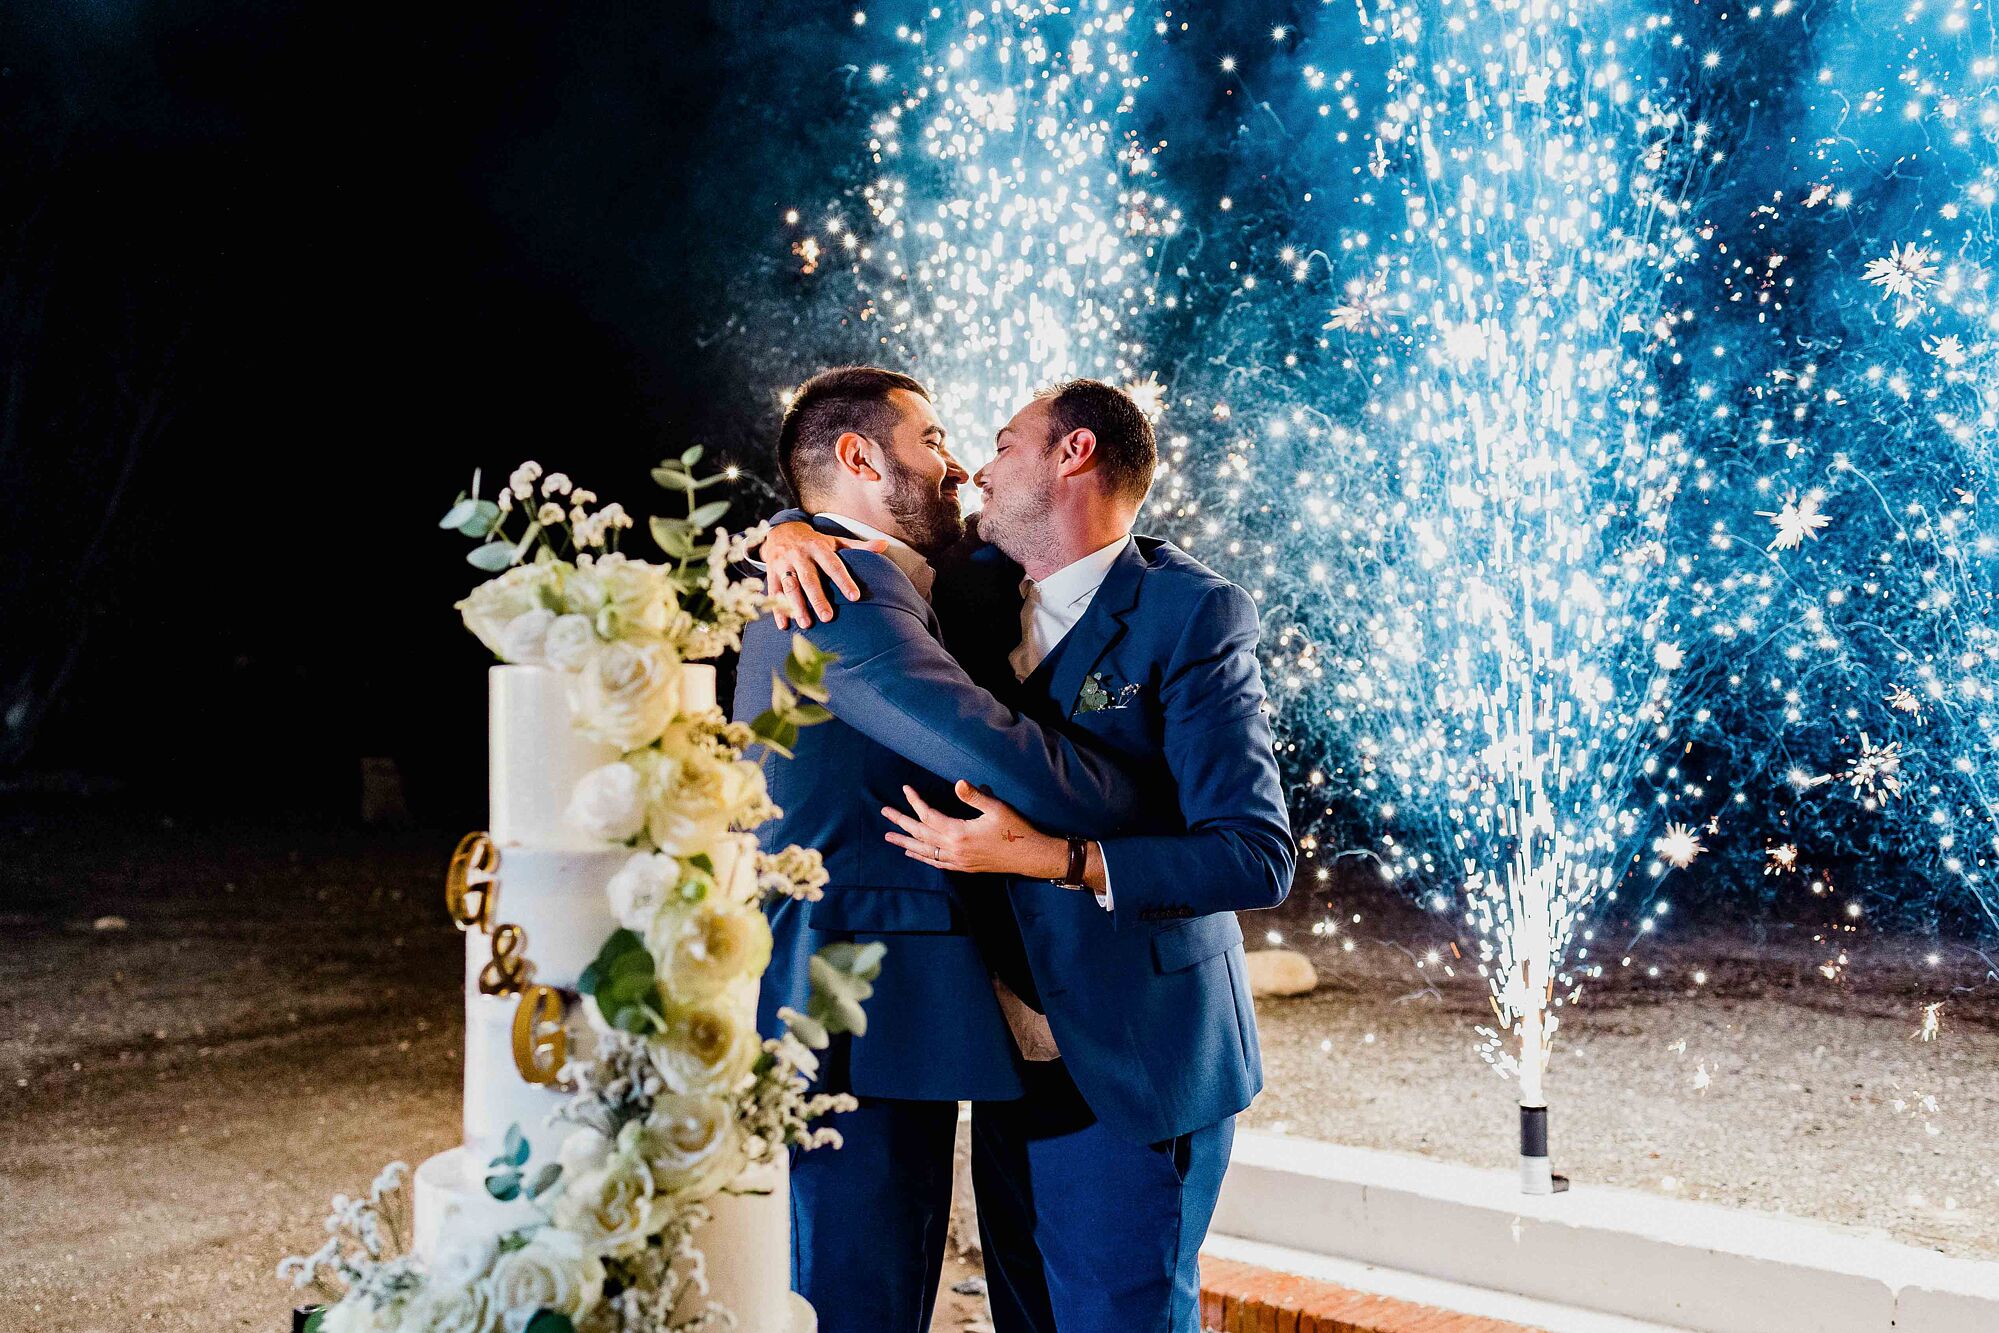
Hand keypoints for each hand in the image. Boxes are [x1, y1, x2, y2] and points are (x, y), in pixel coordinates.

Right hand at [761, 521, 886, 628]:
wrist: (781, 531)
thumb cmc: (815, 542)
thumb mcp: (835, 540)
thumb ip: (858, 546)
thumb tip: (884, 545)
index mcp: (818, 547)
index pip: (833, 565)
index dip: (844, 580)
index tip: (855, 597)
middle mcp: (799, 555)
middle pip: (809, 579)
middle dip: (817, 599)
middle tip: (828, 618)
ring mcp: (783, 564)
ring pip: (789, 587)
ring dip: (796, 606)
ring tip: (806, 625)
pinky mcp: (771, 573)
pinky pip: (773, 592)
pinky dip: (777, 609)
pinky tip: (783, 625)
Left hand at [882, 781, 1067, 877]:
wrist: (1030, 856)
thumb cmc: (1015, 829)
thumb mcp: (997, 808)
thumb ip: (975, 796)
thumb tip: (958, 783)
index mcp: (959, 833)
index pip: (928, 816)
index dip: (915, 802)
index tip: (905, 789)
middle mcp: (954, 850)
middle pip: (920, 834)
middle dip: (901, 823)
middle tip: (884, 813)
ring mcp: (958, 861)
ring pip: (924, 852)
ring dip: (905, 843)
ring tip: (889, 837)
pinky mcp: (964, 867)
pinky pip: (936, 863)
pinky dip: (922, 858)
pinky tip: (914, 854)